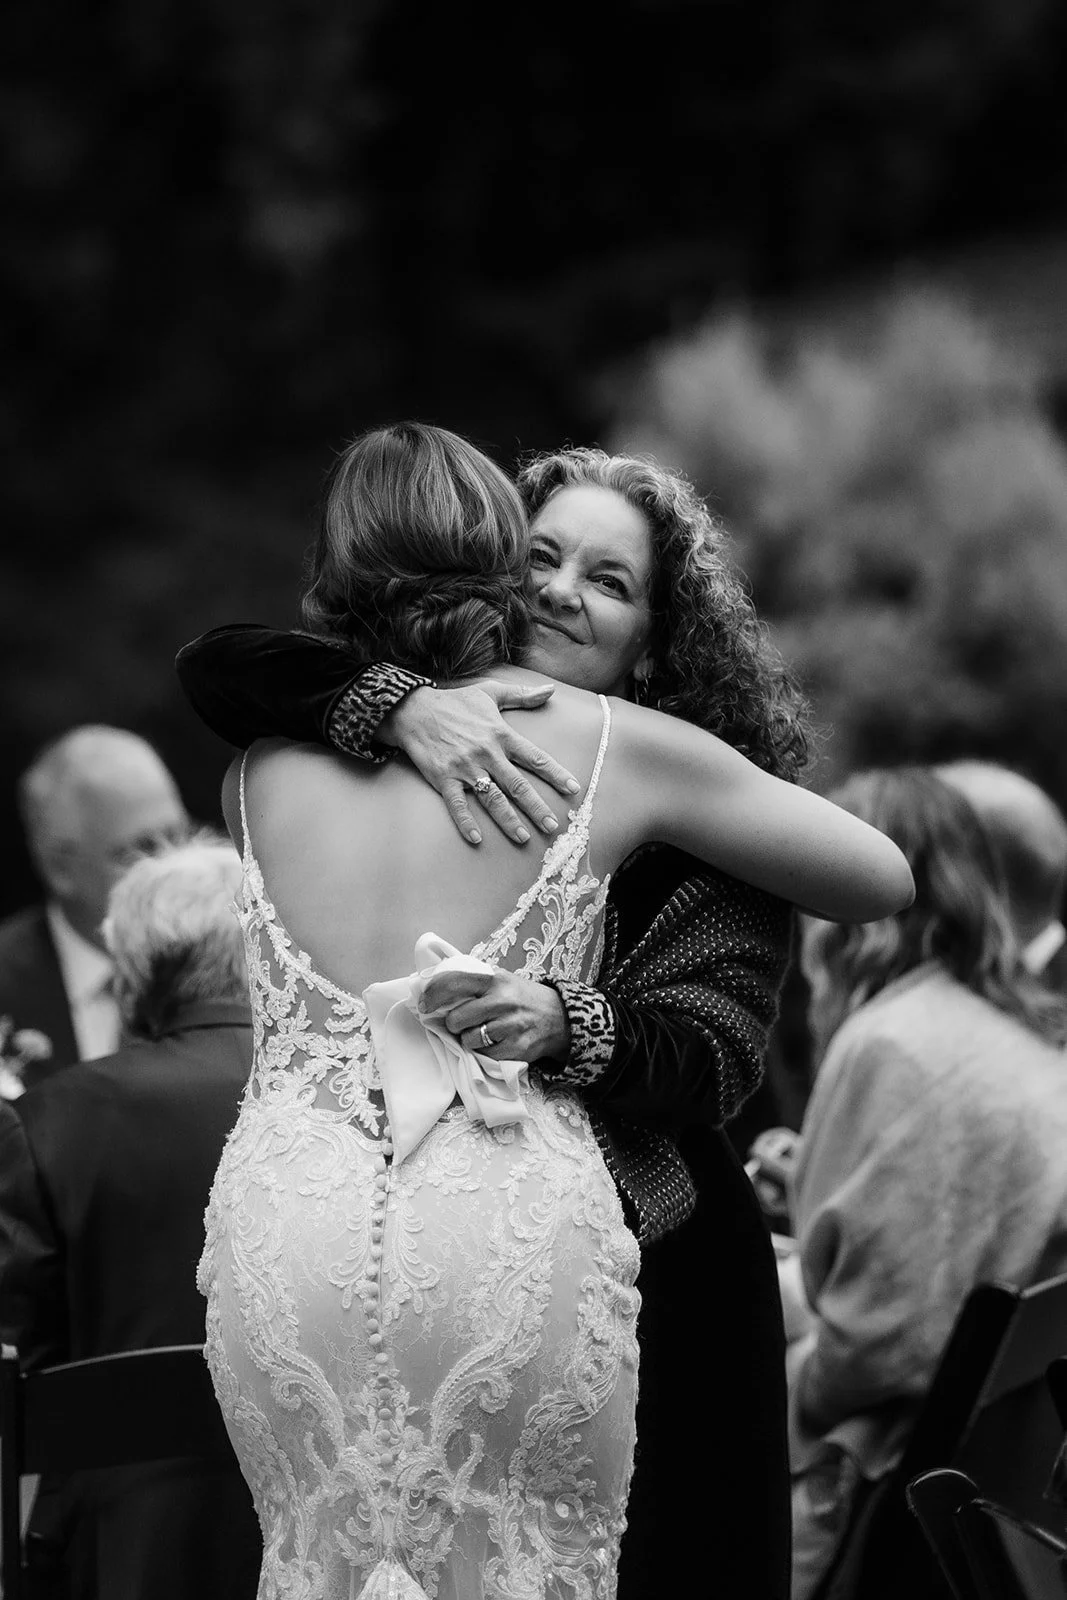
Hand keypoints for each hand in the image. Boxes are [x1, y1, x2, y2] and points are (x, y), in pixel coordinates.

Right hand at [379, 682, 580, 845]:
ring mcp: (465, 768)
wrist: (414, 710)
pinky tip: (476, 839)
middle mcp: (486, 753)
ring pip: (492, 799)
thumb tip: (551, 690)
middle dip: (536, 808)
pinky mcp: (443, 778)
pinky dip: (465, 822)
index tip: (573, 789)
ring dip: (508, 820)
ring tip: (523, 838)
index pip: (534, 757)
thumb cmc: (455, 702)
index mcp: (501, 735)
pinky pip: (457, 804)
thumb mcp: (490, 692)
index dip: (555, 773)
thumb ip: (522, 694)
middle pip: (517, 785)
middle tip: (552, 826)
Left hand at [417, 968, 570, 1062]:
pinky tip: (496, 1043)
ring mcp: (510, 1026)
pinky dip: (485, 1053)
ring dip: (469, 1040)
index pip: (454, 983)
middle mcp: (502, 1001)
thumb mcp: (502, 980)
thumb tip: (435, 987)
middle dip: (454, 1024)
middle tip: (462, 1023)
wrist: (560, 1018)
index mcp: (495, 980)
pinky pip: (485, 1056)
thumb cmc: (523, 998)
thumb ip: (475, 982)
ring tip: (483, 1034)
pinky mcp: (517, 1048)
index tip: (424, 1005)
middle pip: (457, 1018)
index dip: (433, 995)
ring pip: (468, 1040)